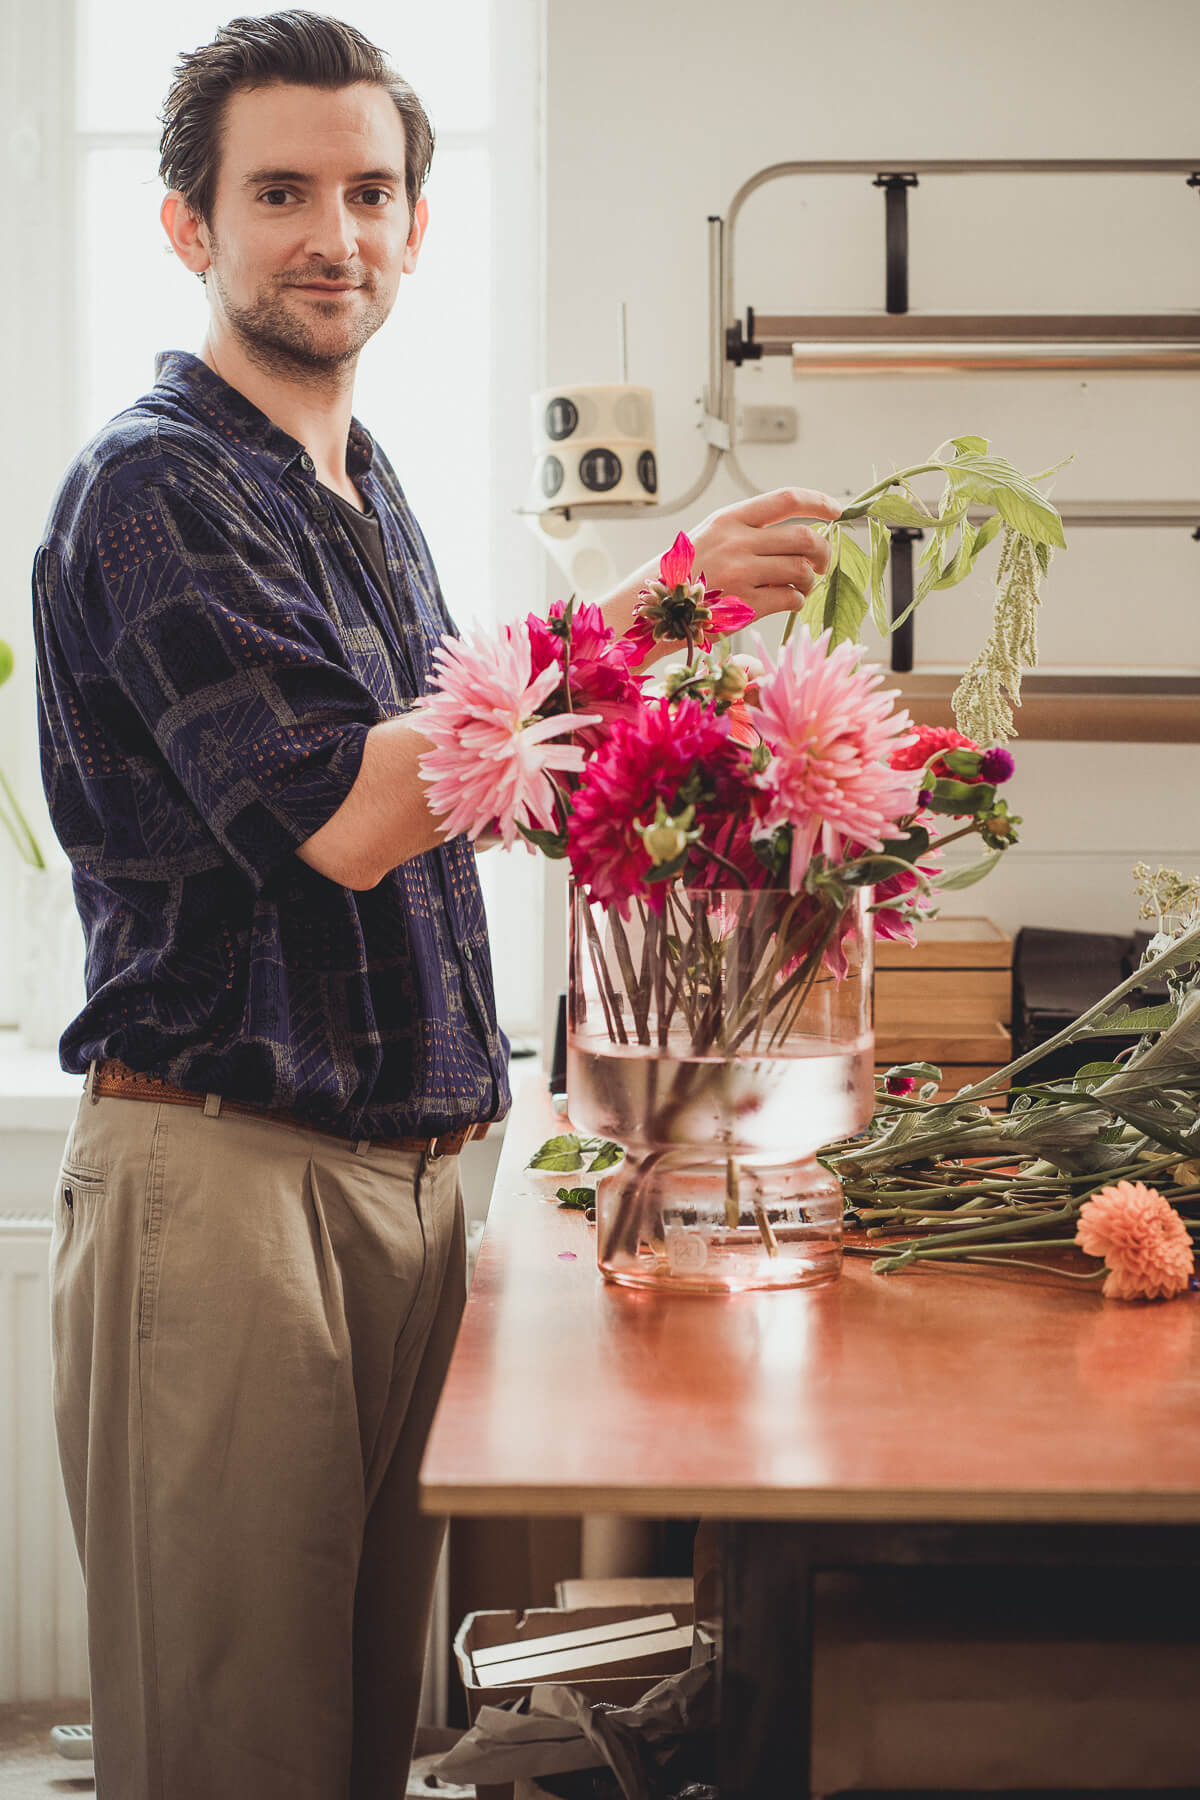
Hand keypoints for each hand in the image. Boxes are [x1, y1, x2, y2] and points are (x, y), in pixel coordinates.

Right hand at [598, 486, 840, 649]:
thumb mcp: (713, 535)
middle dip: (823, 551)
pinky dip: (796, 600)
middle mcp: (737, 542)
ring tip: (799, 584)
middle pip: (804, 538)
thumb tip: (804, 533)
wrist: (654, 607)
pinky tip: (786, 600)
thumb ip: (752, 529)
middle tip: (823, 562)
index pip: (786, 500)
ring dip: (809, 579)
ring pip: (802, 570)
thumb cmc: (688, 571)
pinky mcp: (745, 605)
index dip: (818, 502)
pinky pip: (791, 598)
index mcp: (730, 518)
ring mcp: (742, 574)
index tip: (836, 511)